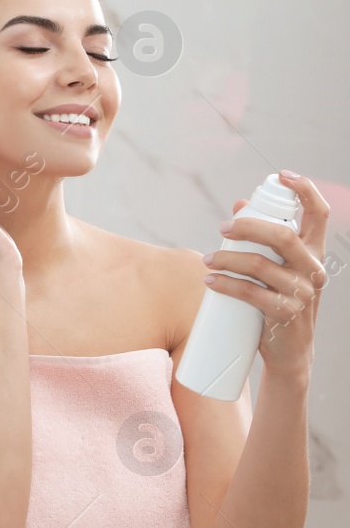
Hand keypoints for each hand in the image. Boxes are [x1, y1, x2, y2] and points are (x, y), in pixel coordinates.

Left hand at [204, 171, 329, 381]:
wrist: (288, 352)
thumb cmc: (277, 301)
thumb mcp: (275, 268)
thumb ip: (260, 239)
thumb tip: (237, 205)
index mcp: (313, 253)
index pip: (318, 214)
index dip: (304, 191)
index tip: (281, 176)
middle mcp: (313, 270)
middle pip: (284, 237)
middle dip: (249, 226)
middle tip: (222, 227)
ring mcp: (302, 293)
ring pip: (262, 266)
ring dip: (228, 258)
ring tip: (207, 260)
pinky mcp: (285, 314)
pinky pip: (253, 294)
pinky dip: (227, 285)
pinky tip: (210, 281)